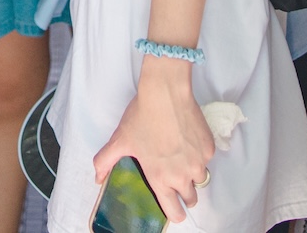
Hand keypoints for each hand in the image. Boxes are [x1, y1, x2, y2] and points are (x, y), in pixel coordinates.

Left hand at [91, 60, 215, 222]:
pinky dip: (199, 153)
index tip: (172, 207)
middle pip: (191, 198)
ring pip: (200, 178)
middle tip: (174, 177)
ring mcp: (198, 162)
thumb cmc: (142, 117)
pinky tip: (187, 139)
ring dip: (192, 173)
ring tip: (180, 156)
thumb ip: (105, 162)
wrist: (165, 93)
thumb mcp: (120, 140)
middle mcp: (182, 175)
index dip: (174, 213)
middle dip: (184, 192)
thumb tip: (97, 178)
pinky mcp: (209, 148)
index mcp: (161, 179)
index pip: (175, 212)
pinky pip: (206, 158)